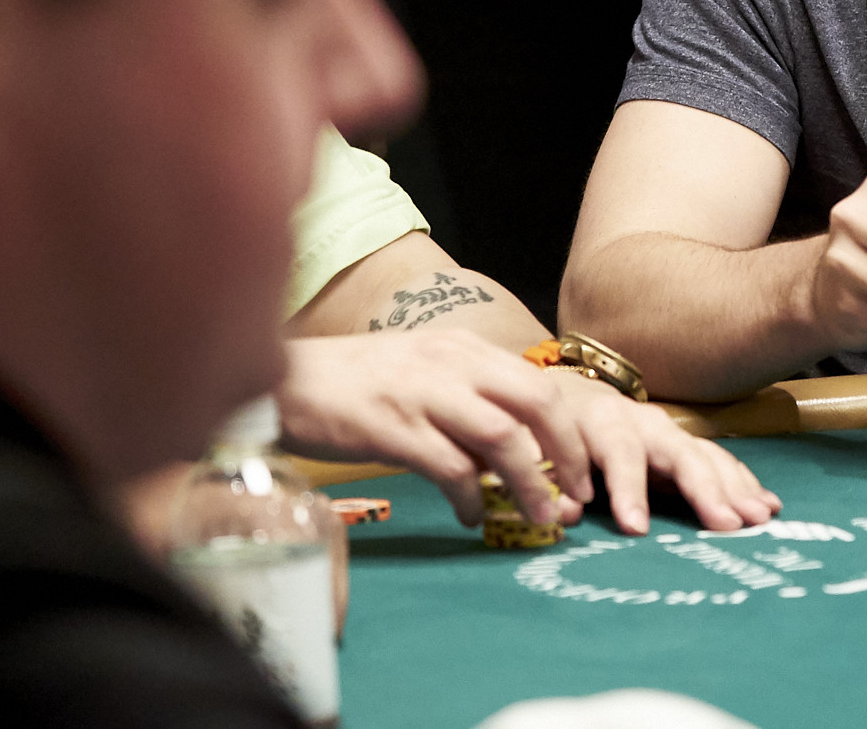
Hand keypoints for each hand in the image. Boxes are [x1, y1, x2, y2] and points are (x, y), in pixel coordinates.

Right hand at [276, 331, 779, 532]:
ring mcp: (423, 392)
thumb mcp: (421, 372)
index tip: (583, 472)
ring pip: (502, 438)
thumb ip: (465, 398)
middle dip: (568, 454)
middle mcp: (452, 363)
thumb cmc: (353, 383)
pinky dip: (470, 497)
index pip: (539, 384)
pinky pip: (448, 466)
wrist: (282, 380)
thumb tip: (511, 446)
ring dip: (531, 483)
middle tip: (577, 498)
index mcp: (464, 349)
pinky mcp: (391, 425)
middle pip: (537, 403)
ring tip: (544, 518)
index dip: (570, 431)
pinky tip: (471, 517)